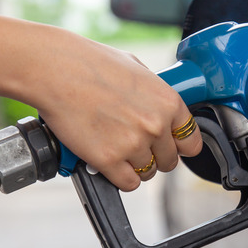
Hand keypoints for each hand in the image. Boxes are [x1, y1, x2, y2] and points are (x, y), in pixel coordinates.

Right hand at [29, 31, 202, 190]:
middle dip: (154, 156)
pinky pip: (128, 183)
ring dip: (134, 166)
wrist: (56, 70)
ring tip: (117, 150)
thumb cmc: (91, 64)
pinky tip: (109, 162)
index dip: (179, 146)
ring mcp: (133, 144)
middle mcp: (156, 125)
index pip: (191, 141)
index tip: (171, 147)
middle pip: (169, 161)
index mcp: (168, 102)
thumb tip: (161, 109)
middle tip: (136, 147)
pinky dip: (119, 177)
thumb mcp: (137, 69)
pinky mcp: (109, 160)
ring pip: (147, 173)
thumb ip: (155, 95)